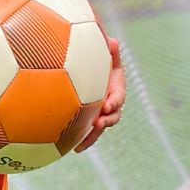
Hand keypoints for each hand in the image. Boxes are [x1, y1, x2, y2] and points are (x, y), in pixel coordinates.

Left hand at [75, 36, 125, 152]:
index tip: (108, 105)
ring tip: (81, 145)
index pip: (118, 95)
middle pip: (113, 115)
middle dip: (107, 121)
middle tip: (98, 123)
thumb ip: (107, 48)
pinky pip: (86, 130)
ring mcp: (98, 111)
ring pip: (99, 127)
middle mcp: (109, 100)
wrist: (80, 65)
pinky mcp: (87, 117)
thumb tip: (112, 42)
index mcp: (114, 86)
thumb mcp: (100, 49)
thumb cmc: (91, 54)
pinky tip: (71, 148)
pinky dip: (81, 139)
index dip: (114, 101)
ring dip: (93, 136)